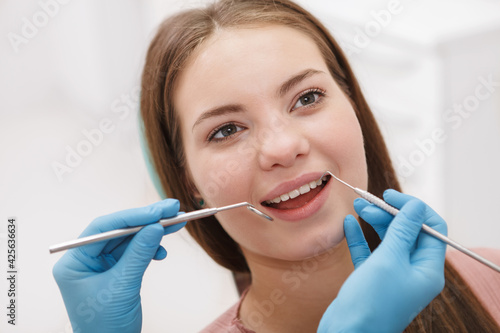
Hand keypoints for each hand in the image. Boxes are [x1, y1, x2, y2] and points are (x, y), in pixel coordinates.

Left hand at [53, 199, 184, 332]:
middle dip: (146, 221)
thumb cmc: (105, 327)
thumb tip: (155, 227)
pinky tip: (162, 252)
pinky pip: (134, 252)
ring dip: (152, 234)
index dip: (132, 217)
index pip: (103, 228)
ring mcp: (101, 265)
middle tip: (172, 210)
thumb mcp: (122, 287)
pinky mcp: (115, 272)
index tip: (157, 212)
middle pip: (118, 231)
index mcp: (74, 262)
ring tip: (175, 225)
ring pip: (129, 240)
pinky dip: (150, 249)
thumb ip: (139, 254)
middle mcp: (85, 260)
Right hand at [318, 190, 446, 331]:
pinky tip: (348, 224)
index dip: (413, 209)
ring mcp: (392, 277)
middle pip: (407, 232)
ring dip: (373, 222)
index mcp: (427, 270)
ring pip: (387, 240)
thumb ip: (402, 230)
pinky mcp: (372, 280)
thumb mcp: (389, 260)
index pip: (430, 228)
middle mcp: (413, 272)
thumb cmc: (371, 303)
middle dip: (388, 213)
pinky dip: (360, 237)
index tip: (391, 197)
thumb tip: (415, 205)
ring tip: (356, 206)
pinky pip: (369, 253)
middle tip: (367, 202)